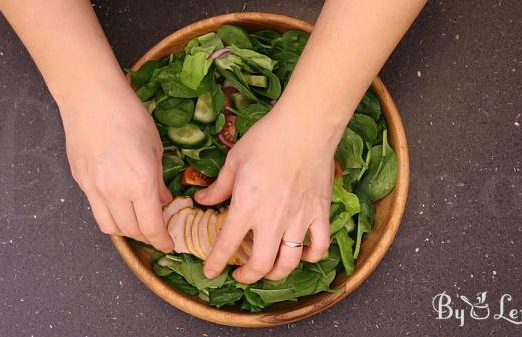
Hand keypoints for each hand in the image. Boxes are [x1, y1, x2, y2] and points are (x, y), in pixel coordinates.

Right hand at [60, 87, 173, 251]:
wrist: (91, 98)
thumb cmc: (130, 116)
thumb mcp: (155, 148)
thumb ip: (158, 180)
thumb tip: (162, 201)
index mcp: (140, 184)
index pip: (151, 227)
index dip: (161, 241)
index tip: (168, 244)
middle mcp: (115, 192)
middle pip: (131, 231)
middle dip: (147, 236)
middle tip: (157, 230)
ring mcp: (94, 189)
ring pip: (110, 227)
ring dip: (127, 230)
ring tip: (137, 221)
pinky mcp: (80, 182)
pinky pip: (96, 210)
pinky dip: (110, 215)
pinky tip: (119, 204)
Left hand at [195, 101, 341, 282]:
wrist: (304, 127)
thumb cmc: (266, 139)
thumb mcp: (233, 161)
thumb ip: (218, 186)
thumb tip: (201, 199)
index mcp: (246, 207)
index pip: (226, 246)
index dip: (215, 264)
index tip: (211, 272)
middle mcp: (272, 220)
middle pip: (260, 265)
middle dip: (247, 277)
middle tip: (240, 274)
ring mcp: (299, 219)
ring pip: (289, 262)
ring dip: (277, 273)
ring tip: (269, 270)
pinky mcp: (320, 213)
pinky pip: (319, 246)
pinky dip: (312, 256)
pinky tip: (304, 255)